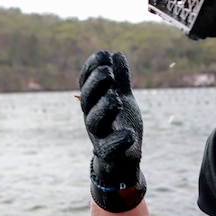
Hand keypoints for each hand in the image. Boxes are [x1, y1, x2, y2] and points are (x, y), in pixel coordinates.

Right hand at [79, 50, 145, 211]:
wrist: (122, 161)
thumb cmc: (120, 126)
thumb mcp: (123, 100)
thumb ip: (121, 80)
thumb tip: (117, 54)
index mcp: (93, 104)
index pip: (86, 83)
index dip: (92, 69)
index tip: (104, 54)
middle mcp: (92, 119)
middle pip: (88, 101)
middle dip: (96, 85)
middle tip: (109, 73)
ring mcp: (100, 137)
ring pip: (95, 123)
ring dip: (105, 109)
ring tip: (117, 99)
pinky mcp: (111, 155)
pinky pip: (110, 149)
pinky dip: (119, 140)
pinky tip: (129, 133)